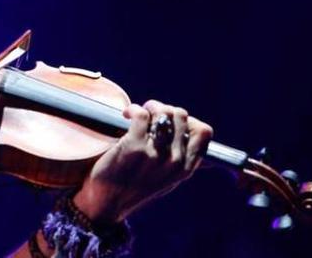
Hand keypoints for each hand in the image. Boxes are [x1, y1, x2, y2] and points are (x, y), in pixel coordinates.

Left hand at [74, 100, 212, 223]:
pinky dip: (134, 109)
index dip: (188, 120)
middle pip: (182, 115)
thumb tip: (202, 142)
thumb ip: (184, 162)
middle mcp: (175, 161)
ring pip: (164, 112)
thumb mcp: (168, 180)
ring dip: (151, 107)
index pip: (204, 132)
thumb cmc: (135, 188)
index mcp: (186, 168)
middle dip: (165, 109)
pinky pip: (142, 114)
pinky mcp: (134, 147)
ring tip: (140, 113)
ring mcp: (155, 154)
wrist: (107, 204)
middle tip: (151, 114)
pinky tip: (127, 115)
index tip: (172, 122)